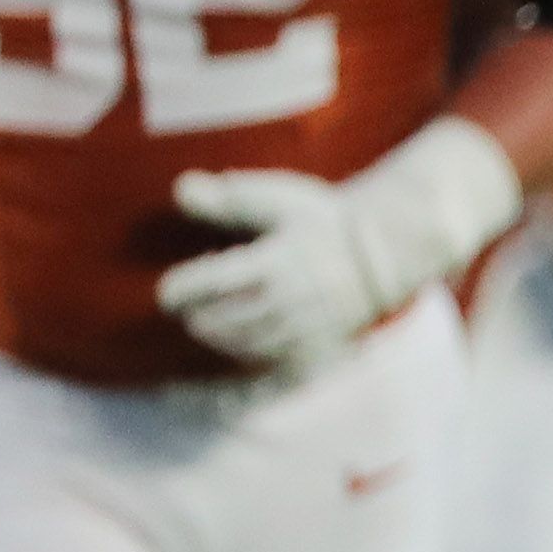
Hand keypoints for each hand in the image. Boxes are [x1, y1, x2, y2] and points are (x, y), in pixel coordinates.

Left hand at [159, 169, 390, 368]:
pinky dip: (251, 358)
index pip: (210, 284)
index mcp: (272, 262)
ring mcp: (304, 328)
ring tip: (207, 329)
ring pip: (248, 344)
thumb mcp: (278, 197)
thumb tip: (180, 189)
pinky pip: (277, 362)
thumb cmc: (326, 220)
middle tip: (184, 311)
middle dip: (198, 318)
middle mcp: (286, 300)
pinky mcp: (320, 345)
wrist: (385, 253)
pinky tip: (242, 349)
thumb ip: (228, 199)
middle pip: (224, 320)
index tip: (167, 292)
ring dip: (220, 339)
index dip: (181, 291)